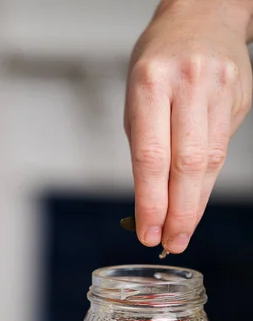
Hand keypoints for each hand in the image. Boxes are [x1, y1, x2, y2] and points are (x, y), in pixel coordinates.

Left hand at [124, 0, 252, 252]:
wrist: (203, 18)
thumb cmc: (159, 61)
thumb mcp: (136, 95)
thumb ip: (143, 144)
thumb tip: (148, 202)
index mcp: (150, 83)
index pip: (151, 156)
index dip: (150, 201)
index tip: (147, 232)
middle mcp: (187, 85)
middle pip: (186, 164)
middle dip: (178, 212)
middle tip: (171, 242)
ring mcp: (219, 89)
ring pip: (209, 161)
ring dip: (194, 204)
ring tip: (182, 232)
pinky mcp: (240, 98)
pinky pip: (221, 149)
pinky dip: (206, 181)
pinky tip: (195, 200)